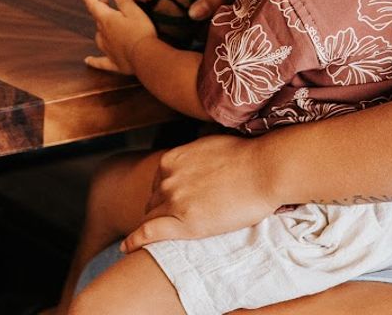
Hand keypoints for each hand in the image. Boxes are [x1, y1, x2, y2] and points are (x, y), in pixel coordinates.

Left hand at [82, 0, 156, 74]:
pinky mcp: (113, 62)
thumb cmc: (141, 32)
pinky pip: (100, 61)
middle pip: (98, 20)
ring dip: (100, 29)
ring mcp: (107, 49)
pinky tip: (88, 61)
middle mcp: (104, 34)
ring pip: (99, 37)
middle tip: (104, 2)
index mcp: (108, 19)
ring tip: (102, 25)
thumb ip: (124, 1)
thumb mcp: (135, 11)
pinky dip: (93, 60)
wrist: (145, 56)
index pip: (94, 6)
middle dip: (99, 10)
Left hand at [122, 133, 281, 251]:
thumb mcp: (208, 144)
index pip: (156, 185)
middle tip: (175, 222)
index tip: (169, 206)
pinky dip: (135, 240)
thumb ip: (192, 155)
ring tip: (163, 237)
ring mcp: (174, 201)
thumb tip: (194, 158)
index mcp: (170, 160)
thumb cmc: (246, 157)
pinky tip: (127, 248)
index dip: (163, 198)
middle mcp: (167, 179)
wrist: (264, 169)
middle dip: (161, 211)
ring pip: (154, 218)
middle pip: (153, 202)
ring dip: (158, 226)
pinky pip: (150, 233)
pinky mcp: (186, 223)